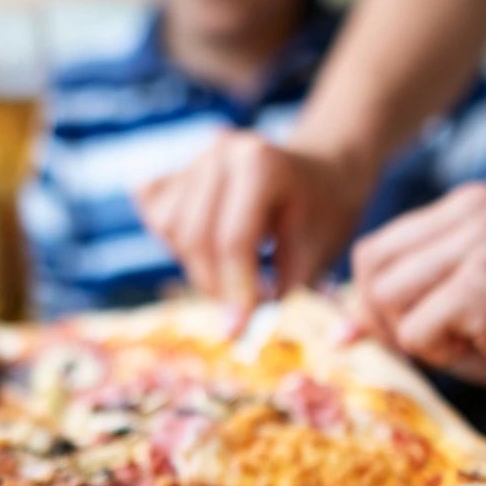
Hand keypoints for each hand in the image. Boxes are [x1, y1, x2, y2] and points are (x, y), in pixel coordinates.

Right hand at [134, 129, 373, 331]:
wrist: (320, 174)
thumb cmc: (324, 215)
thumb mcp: (317, 253)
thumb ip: (280, 288)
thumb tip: (238, 327)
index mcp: (260, 164)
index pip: (234, 240)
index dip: (234, 290)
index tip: (238, 332)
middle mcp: (221, 153)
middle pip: (196, 236)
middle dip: (214, 285)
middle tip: (238, 314)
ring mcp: (195, 159)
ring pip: (173, 230)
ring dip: (196, 267)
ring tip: (233, 278)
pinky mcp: (178, 171)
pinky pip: (161, 219)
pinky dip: (179, 245)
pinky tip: (210, 251)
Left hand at [348, 184, 485, 411]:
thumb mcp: (458, 306)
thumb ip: (400, 305)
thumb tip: (337, 325)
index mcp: (465, 206)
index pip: (375, 250)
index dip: (374, 299)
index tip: (405, 329)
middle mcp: (471, 211)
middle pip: (370, 270)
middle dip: (388, 319)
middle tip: (440, 338)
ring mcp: (478, 241)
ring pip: (385, 299)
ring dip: (417, 336)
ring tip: (471, 335)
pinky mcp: (483, 281)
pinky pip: (415, 330)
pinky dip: (440, 352)